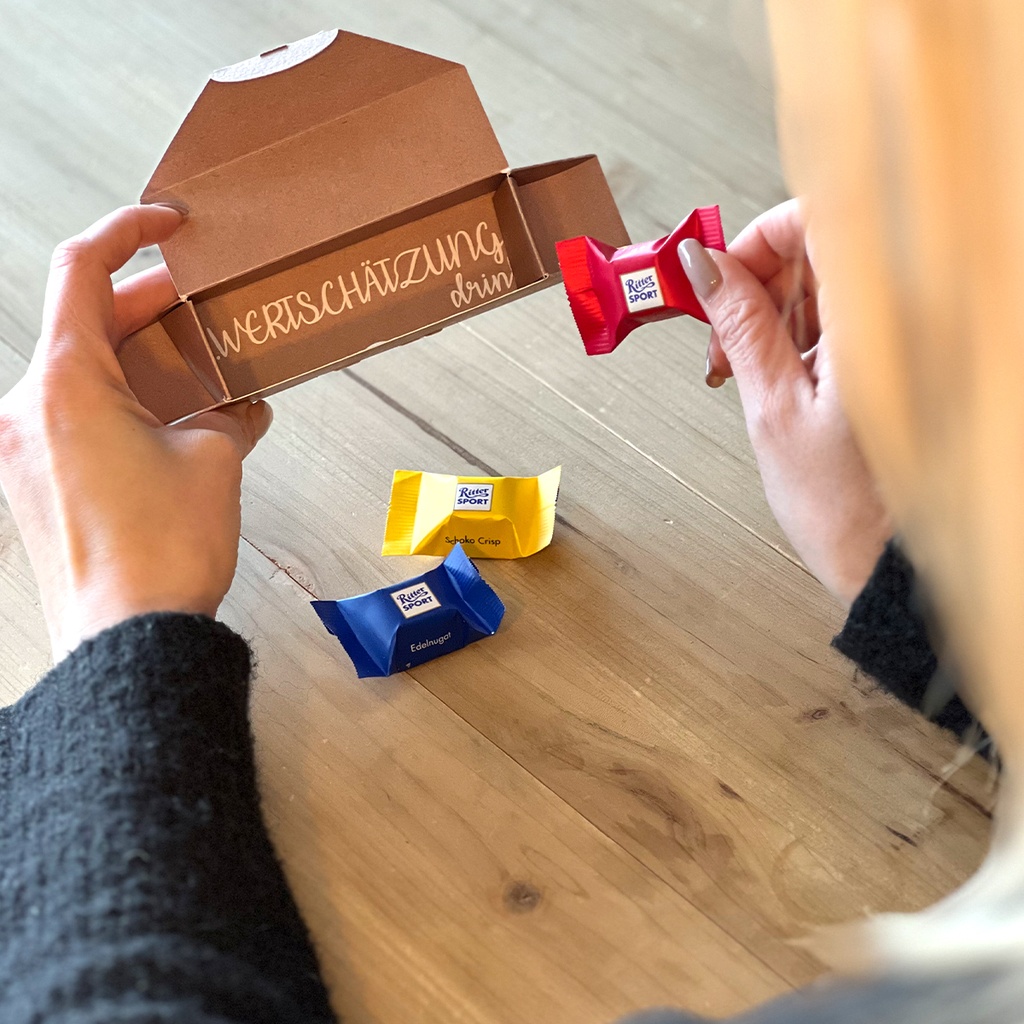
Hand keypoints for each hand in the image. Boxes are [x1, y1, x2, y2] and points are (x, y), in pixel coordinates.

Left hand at [0, 205, 272, 659]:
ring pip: (79, 373)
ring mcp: (22, 450)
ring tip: (196, 370)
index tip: (168, 226)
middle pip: (83, 323)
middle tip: (203, 310)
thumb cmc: (160, 553)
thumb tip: (237, 410)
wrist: (127, 639)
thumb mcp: (212, 462)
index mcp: (64, 384)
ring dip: (137, 361)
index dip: (128, 231)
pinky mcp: (34, 485)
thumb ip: (224, 417)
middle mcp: (26, 409)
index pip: (81, 269)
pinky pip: (73, 418)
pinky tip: (172, 422)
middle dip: (148, 308)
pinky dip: (121, 405)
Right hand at [679, 199, 889, 606]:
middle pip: (820, 246)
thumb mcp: (774, 410)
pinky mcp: (898, 357)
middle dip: (756, 278)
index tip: (717, 271)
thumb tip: (703, 268)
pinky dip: (799, 333)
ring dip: (773, 310)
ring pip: (827, 281)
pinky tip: (778, 375)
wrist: (892, 563)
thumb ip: (741, 326)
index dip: (759, 234)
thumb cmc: (849, 508)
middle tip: (719, 331)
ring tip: (742, 366)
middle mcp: (903, 316)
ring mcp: (905, 336)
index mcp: (878, 319)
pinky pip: (844, 316)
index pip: (820, 216)